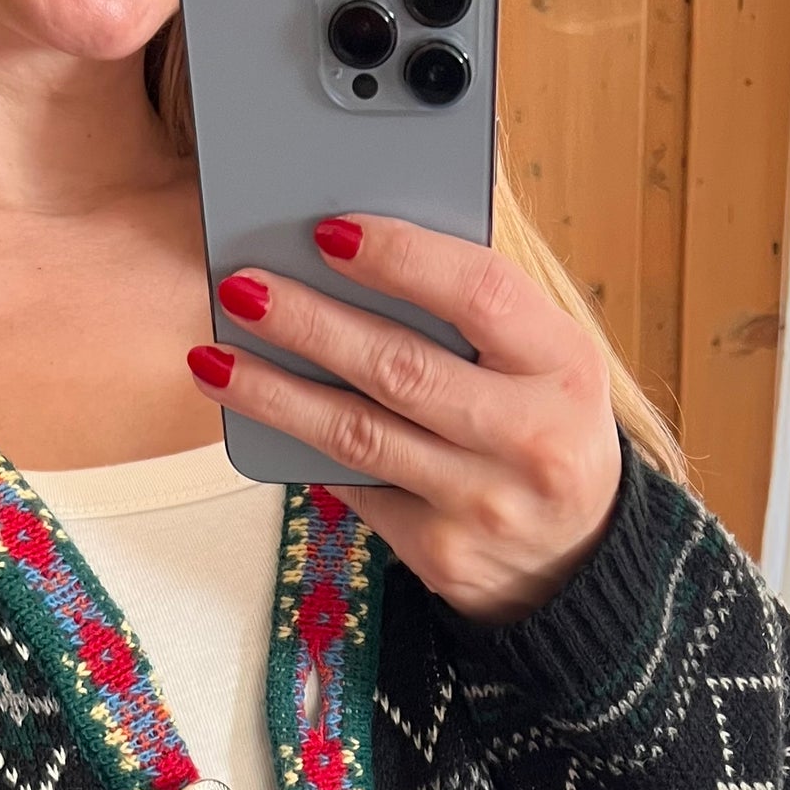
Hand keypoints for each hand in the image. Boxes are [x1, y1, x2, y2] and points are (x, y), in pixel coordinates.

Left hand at [186, 215, 622, 625]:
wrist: (574, 559)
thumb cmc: (544, 430)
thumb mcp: (547, 362)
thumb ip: (479, 313)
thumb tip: (360, 251)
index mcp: (564, 367)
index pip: (480, 294)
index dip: (401, 256)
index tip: (329, 230)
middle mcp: (530, 438)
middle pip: (400, 369)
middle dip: (310, 323)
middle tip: (243, 288)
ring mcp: (482, 503)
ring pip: (359, 436)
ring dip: (276, 392)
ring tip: (215, 356)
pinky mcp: (439, 552)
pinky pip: (355, 487)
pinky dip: (302, 447)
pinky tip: (258, 415)